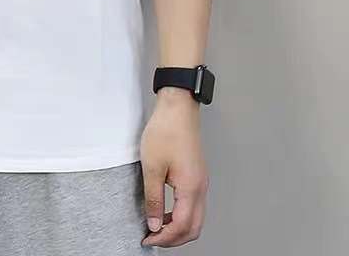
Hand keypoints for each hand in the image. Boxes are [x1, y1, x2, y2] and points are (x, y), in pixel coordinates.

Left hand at [140, 87, 208, 247]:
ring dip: (178, 228)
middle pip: (193, 228)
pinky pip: (194, 205)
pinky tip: (166, 211)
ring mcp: (201, 182)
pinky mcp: (197, 176)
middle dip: (173, 239)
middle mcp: (200, 188)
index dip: (164, 238)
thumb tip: (154, 223)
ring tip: (156, 226)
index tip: (147, 239)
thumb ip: (153, 198)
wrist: (177, 108)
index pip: (181, 227)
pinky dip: (181, 215)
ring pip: (195, 218)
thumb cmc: (165, 131)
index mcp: (191, 188)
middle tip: (153, 238)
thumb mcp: (152, 166)